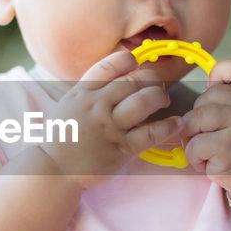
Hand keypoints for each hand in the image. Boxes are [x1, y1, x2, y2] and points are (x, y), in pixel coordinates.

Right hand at [39, 50, 185, 189]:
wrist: (53, 170)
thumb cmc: (61, 138)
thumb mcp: (68, 105)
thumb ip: (88, 90)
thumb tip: (113, 77)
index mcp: (82, 92)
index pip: (110, 65)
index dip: (128, 60)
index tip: (136, 64)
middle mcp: (97, 105)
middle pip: (133, 81)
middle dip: (151, 79)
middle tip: (156, 86)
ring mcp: (109, 127)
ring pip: (144, 101)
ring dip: (160, 96)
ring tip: (164, 100)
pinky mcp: (121, 148)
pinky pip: (151, 133)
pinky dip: (168, 126)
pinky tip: (177, 123)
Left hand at [180, 59, 230, 198]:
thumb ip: (228, 94)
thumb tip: (204, 84)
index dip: (218, 74)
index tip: (216, 91)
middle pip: (204, 97)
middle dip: (198, 117)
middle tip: (213, 133)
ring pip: (194, 120)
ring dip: (192, 137)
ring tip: (208, 147)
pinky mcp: (227, 147)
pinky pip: (193, 144)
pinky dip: (194, 156)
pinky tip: (210, 161)